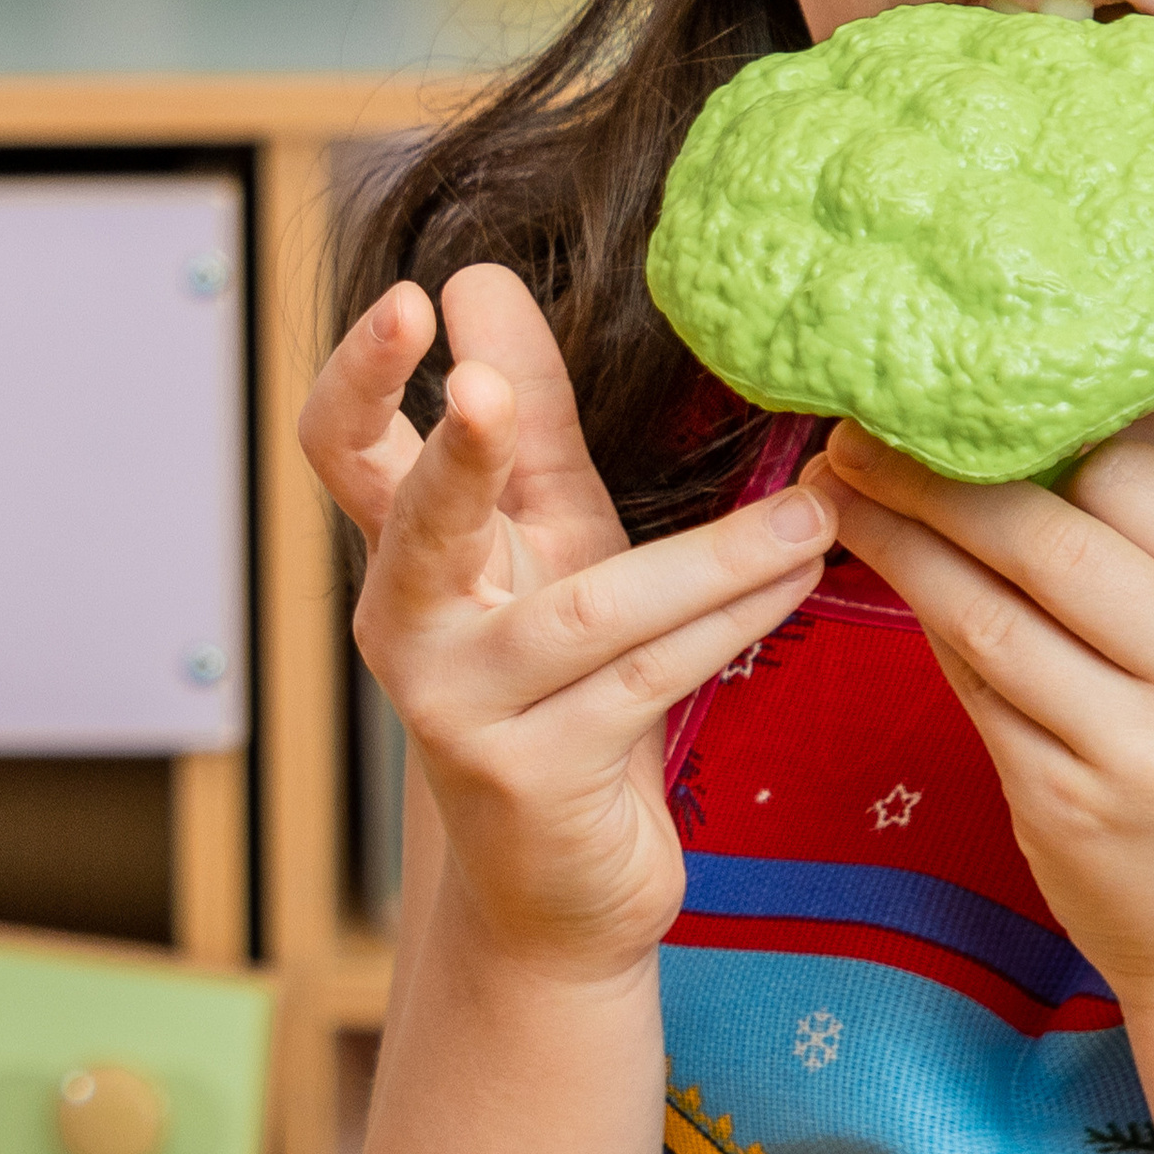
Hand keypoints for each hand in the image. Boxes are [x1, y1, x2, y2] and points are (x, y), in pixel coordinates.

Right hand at [301, 264, 833, 979]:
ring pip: (594, 611)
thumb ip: (527, 419)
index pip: (343, 447)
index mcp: (403, 552)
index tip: (411, 298)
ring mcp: (461, 708)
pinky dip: (735, 621)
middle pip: (423, 522)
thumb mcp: (550, 537)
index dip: (363, 376)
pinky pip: (650, 676)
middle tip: (492, 388)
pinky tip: (799, 577)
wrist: (562, 880)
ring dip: (715, 558)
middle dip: (464, 453)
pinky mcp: (530, 776)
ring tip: (810, 511)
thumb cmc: (563, 683)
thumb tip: (479, 274)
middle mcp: (410, 626)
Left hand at [819, 424, 1153, 1011]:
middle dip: (932, 476)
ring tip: (841, 496)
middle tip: (855, 435)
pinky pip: (976, 692)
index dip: (1040, 443)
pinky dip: (933, 632)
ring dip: (899, 546)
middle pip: (1043, 537)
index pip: (1132, 478)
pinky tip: (900, 590)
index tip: (964, 415)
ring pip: (986, 615)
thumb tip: (1019, 454)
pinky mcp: (1066, 807)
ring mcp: (1137, 748)